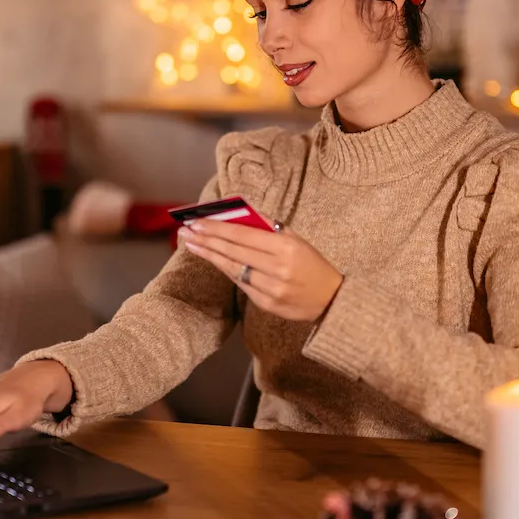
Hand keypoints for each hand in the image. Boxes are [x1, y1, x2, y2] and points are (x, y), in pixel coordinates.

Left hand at [180, 218, 343, 321]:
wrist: (332, 300)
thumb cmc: (313, 264)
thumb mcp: (297, 240)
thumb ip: (270, 228)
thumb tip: (239, 214)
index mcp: (286, 248)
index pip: (243, 236)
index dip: (217, 229)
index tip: (197, 222)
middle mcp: (277, 269)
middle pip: (233, 252)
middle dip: (207, 240)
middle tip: (186, 231)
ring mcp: (271, 289)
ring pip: (233, 269)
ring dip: (210, 256)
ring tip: (192, 244)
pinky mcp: (267, 304)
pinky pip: (241, 284)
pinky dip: (227, 270)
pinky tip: (213, 260)